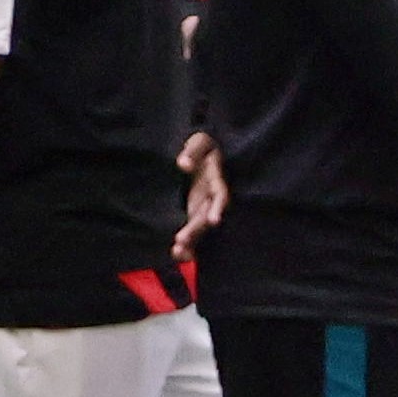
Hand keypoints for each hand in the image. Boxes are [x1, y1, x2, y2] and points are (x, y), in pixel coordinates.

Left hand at [176, 129, 228, 244]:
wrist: (195, 153)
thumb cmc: (199, 145)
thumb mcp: (198, 142)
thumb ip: (192, 152)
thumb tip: (183, 164)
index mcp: (216, 180)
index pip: (220, 195)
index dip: (218, 207)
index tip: (215, 220)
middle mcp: (211, 199)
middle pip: (206, 217)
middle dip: (196, 230)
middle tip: (181, 241)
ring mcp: (202, 208)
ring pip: (199, 228)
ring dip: (191, 242)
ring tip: (177, 253)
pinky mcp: (192, 214)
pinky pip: (191, 231)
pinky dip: (186, 244)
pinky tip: (176, 255)